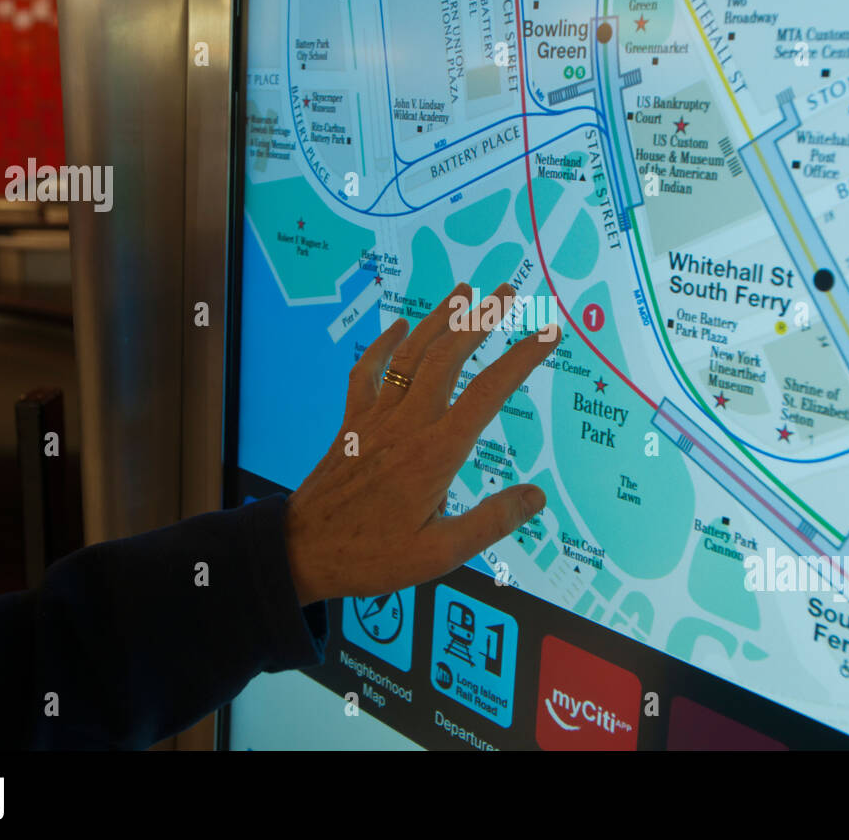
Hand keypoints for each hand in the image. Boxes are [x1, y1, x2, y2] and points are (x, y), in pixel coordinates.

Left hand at [283, 282, 560, 605]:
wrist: (301, 550)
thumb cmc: (372, 556)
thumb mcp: (439, 554)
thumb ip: (490, 523)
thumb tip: (536, 496)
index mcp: (436, 453)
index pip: (488, 393)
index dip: (521, 359)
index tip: (547, 333)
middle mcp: (408, 425)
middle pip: (448, 357)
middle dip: (480, 320)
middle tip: (508, 293)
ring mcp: (376, 419)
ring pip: (410, 356)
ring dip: (438, 319)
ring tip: (463, 291)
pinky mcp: (352, 423)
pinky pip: (368, 374)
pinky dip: (383, 347)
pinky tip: (398, 328)